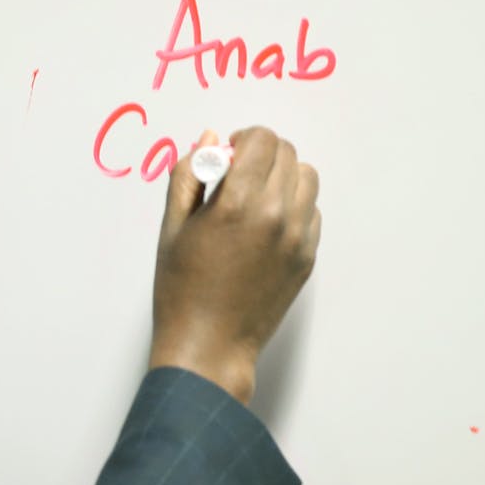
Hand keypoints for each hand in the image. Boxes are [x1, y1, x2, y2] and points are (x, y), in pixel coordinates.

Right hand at [149, 127, 320, 403]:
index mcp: (236, 204)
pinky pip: (312, 211)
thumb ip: (188, 176)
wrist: (209, 345)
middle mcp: (275, 216)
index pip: (262, 140)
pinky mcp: (307, 258)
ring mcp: (297, 238)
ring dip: (282, 176)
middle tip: (237, 176)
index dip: (243, 139)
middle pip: (287, 154)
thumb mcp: (172, 228)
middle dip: (261, 154)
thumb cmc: (181, 290)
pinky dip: (293, 206)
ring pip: (306, 178)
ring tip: (255, 197)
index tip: (227, 155)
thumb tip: (209, 141)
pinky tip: (266, 225)